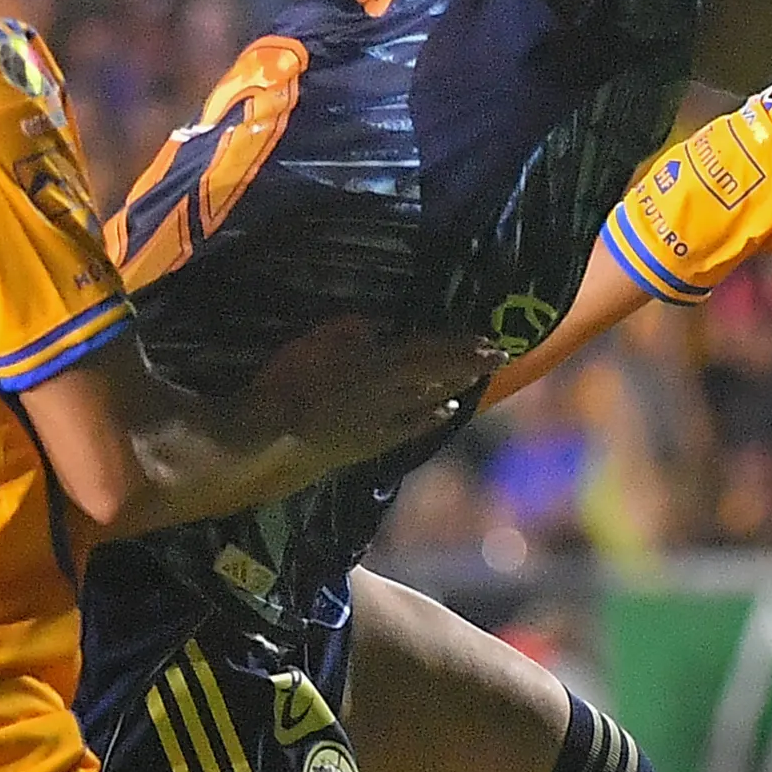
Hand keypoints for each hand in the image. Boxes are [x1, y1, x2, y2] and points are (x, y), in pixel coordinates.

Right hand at [249, 319, 499, 459]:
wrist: (273, 438)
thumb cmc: (290, 383)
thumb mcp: (315, 341)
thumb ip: (347, 331)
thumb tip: (372, 327)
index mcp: (378, 362)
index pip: (430, 350)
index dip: (462, 346)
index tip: (492, 342)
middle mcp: (391, 393)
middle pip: (438, 375)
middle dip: (469, 366)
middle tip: (498, 359)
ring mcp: (384, 421)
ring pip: (428, 401)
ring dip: (455, 389)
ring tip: (475, 380)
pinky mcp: (371, 444)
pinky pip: (410, 429)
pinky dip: (431, 418)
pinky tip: (443, 414)